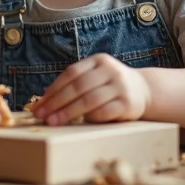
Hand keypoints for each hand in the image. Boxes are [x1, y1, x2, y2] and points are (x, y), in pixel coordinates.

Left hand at [33, 54, 150, 125]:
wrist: (144, 90)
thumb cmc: (110, 86)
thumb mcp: (96, 77)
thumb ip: (75, 85)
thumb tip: (44, 103)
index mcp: (98, 60)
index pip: (71, 73)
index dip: (54, 89)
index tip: (40, 104)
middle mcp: (110, 70)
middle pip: (78, 86)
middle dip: (57, 102)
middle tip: (42, 115)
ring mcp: (120, 86)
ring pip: (89, 100)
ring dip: (68, 112)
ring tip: (54, 122)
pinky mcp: (127, 103)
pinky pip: (104, 112)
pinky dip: (89, 118)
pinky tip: (79, 124)